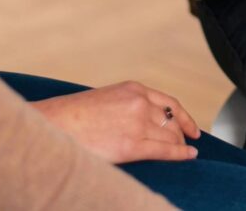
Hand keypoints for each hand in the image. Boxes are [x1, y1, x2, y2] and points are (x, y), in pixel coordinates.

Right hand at [32, 81, 201, 164]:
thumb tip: (139, 122)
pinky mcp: (133, 145)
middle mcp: (140, 103)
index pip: (169, 103)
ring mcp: (138, 123)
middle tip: (187, 143)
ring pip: (171, 136)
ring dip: (180, 145)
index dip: (184, 117)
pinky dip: (181, 154)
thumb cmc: (72, 116)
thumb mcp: (106, 100)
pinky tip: (189, 156)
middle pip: (172, 121)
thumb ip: (126, 106)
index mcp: (134, 89)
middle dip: (181, 134)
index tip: (192, 127)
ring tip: (185, 152)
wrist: (53, 125)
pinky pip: (165, 150)